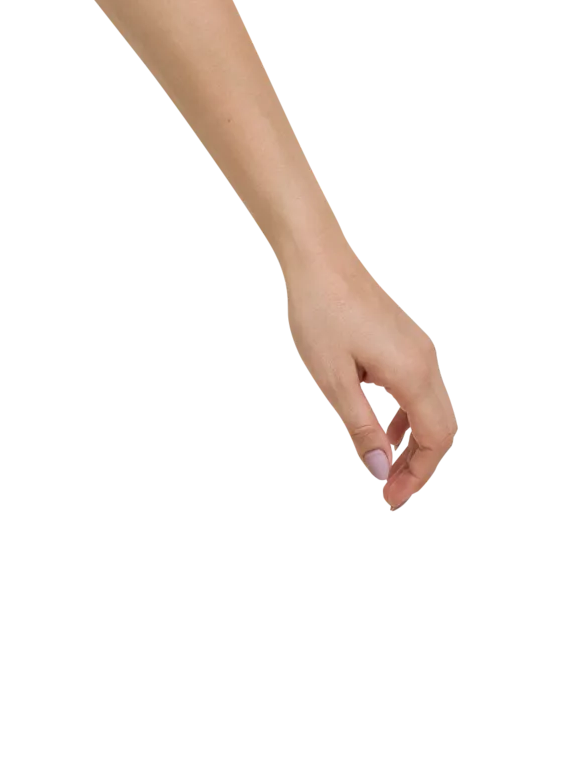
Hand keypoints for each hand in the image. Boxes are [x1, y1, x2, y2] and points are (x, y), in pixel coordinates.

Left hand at [282, 244, 457, 511]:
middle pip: (440, 428)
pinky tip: (380, 434)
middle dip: (417, 466)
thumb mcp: (335, 382)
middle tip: (387, 493)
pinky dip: (404, 420)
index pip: (436, 437)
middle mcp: (426, 362)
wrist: (321, 264)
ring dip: (411, 445)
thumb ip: (361, 427)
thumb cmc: (322, 317)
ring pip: (430, 411)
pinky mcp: (406, 345)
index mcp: (413, 373)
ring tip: (381, 470)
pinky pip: (417, 392)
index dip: (418, 474)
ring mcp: (419, 351)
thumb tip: (378, 469)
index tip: (390, 498)